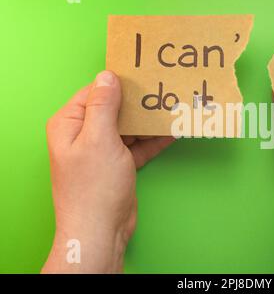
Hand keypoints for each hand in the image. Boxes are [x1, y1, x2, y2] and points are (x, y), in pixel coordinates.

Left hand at [42, 71, 173, 272]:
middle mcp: (84, 135)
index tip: (141, 74)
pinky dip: (153, 140)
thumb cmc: (93, 187)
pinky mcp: (119, 164)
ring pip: (128, 128)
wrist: (101, 230)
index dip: (118, 83)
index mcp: (70, 124)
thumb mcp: (98, 139)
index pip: (95, 93)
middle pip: (114, 109)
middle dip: (138, 103)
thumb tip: (108, 76)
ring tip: (172, 108)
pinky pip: (138, 146)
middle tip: (162, 90)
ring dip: (148, 122)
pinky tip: (172, 131)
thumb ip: (103, 106)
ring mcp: (103, 151)